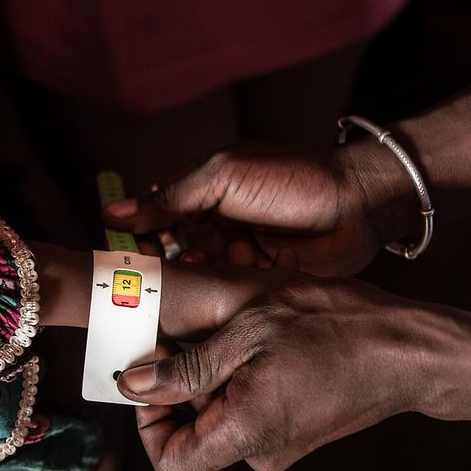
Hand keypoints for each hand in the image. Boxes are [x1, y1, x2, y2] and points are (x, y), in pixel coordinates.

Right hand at [103, 143, 385, 275]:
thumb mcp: (222, 178)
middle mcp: (215, 226)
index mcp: (202, 195)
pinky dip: (231, 288)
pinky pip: (230, 292)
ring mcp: (237, 255)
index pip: (153, 220)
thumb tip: (111, 212)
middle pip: (172, 254)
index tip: (129, 256)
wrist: (359, 203)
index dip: (139, 239)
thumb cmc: (291, 179)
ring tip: (219, 269)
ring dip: (203, 277)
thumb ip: (169, 199)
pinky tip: (244, 279)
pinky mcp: (259, 280)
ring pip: (200, 277)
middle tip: (167, 274)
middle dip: (167, 266)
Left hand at [117, 278, 435, 470]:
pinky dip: (234, 378)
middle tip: (183, 334)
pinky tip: (250, 339)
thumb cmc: (334, 328)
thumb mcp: (247, 332)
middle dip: (177, 386)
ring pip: (217, 417)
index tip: (151, 377)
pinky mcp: (293, 429)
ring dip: (208, 375)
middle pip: (190, 435)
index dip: (148, 425)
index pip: (170, 465)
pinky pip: (245, 410)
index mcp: (245, 433)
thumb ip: (185, 368)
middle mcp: (260, 450)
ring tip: (223, 329)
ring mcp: (279, 443)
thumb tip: (132, 385)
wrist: (411, 349)